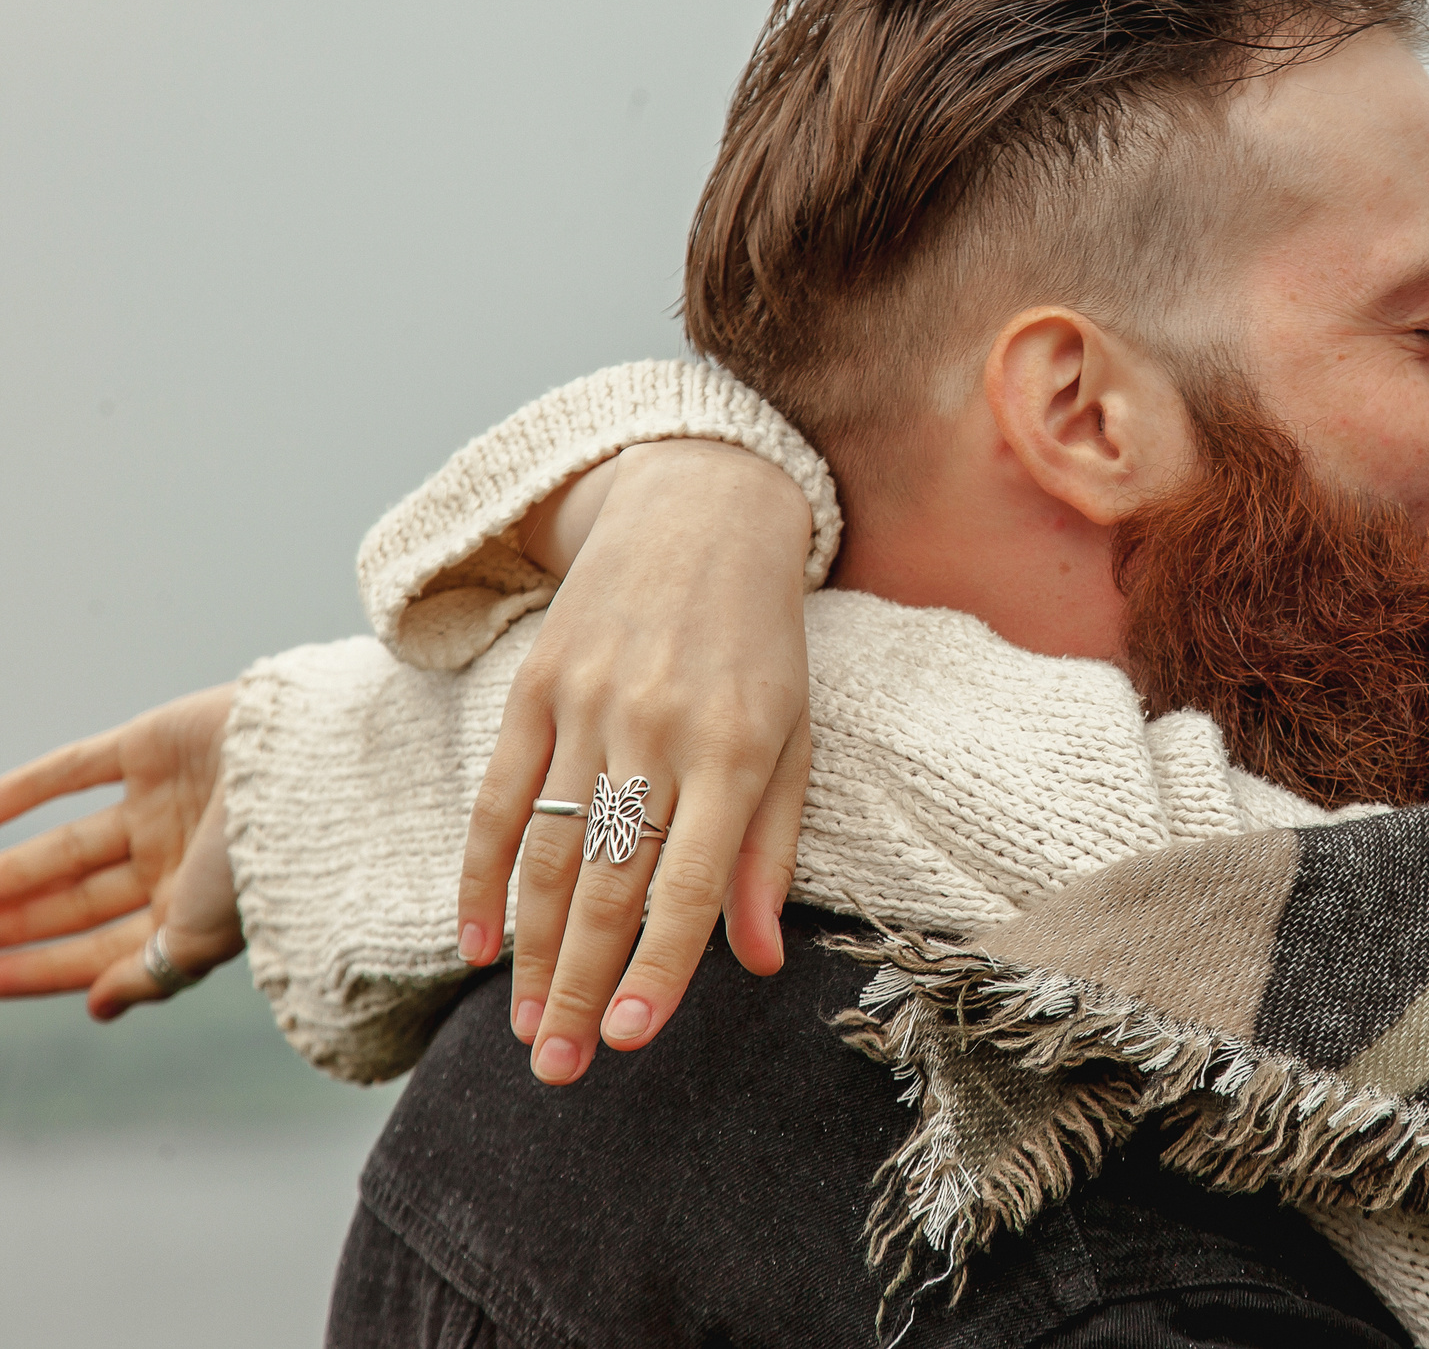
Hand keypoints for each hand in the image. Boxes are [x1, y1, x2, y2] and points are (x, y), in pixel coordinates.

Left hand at [0, 685, 242, 1009]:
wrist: (309, 770)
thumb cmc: (263, 864)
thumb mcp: (201, 940)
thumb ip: (148, 975)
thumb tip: (97, 1007)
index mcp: (192, 910)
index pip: (98, 950)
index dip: (37, 969)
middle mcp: (174, 858)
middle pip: (77, 900)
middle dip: (16, 919)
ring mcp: (161, 801)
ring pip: (69, 843)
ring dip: (10, 866)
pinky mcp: (151, 744)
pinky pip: (73, 770)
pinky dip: (23, 790)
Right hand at [459, 437, 816, 1083]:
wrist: (700, 513)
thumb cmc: (763, 645)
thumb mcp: (794, 737)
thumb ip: (769, 849)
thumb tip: (761, 961)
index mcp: (737, 747)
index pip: (691, 881)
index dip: (662, 966)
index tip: (636, 1041)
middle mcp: (657, 729)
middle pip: (608, 882)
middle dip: (582, 987)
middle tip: (560, 1072)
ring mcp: (588, 705)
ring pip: (548, 854)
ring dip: (531, 954)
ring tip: (526, 1032)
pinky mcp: (535, 686)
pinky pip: (498, 799)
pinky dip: (482, 878)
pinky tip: (478, 946)